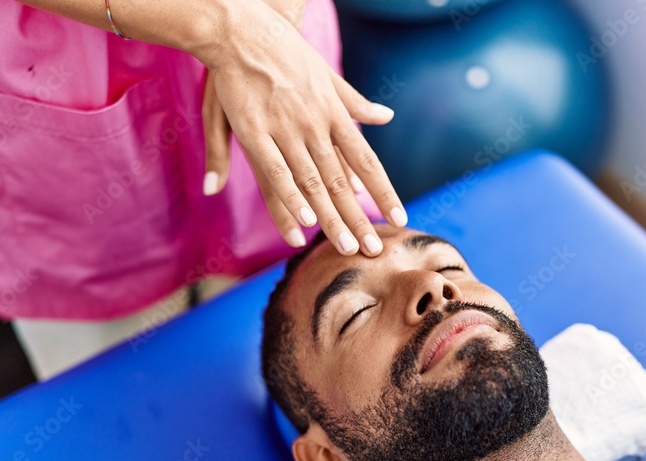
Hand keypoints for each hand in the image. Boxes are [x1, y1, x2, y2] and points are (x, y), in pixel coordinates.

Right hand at [199, 1, 406, 255]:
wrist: (246, 26)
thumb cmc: (287, 51)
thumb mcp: (328, 75)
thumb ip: (355, 102)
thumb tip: (386, 116)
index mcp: (335, 115)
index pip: (367, 161)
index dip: (383, 191)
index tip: (399, 218)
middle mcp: (317, 127)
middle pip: (343, 181)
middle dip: (360, 217)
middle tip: (375, 249)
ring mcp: (287, 130)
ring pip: (315, 183)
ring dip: (332, 218)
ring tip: (348, 247)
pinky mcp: (254, 132)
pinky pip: (277, 172)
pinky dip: (293, 196)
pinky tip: (306, 220)